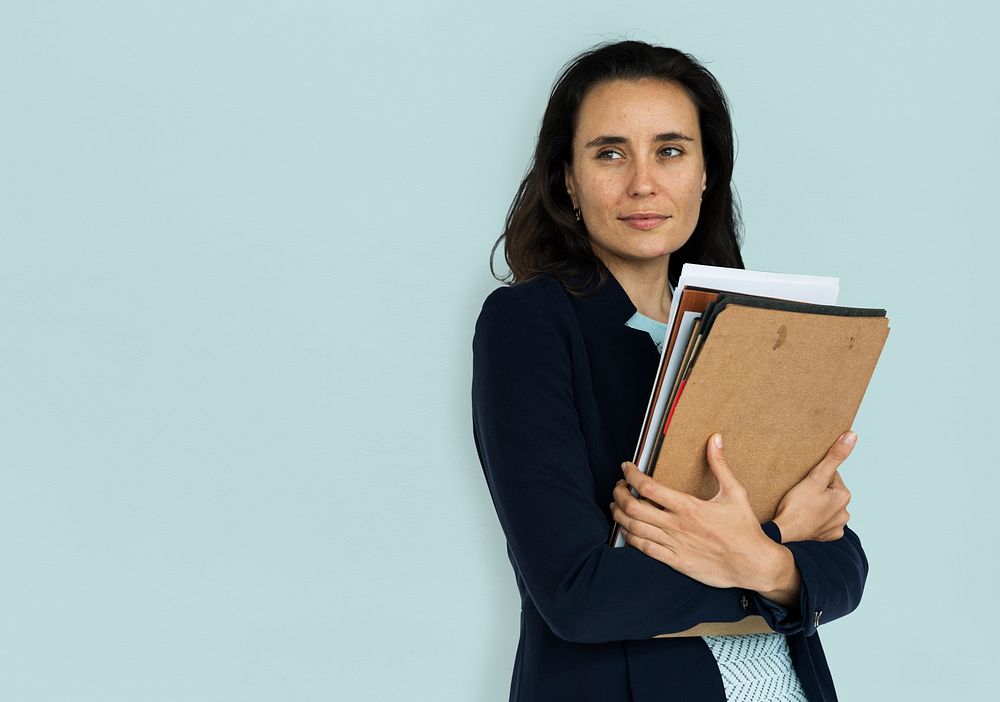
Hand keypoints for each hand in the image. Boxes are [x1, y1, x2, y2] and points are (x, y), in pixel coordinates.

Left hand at [612, 434, 792, 595]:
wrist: (754, 564)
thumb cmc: (745, 528)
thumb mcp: (735, 493)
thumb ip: (720, 465)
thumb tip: (715, 438)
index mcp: (689, 507)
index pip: (648, 487)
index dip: (631, 475)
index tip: (626, 468)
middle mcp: (677, 525)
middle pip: (633, 507)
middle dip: (619, 494)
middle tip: (618, 486)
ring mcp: (674, 545)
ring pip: (634, 529)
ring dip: (619, 515)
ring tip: (617, 505)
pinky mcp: (676, 562)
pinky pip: (643, 549)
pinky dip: (629, 537)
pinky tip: (627, 529)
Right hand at [772, 431, 855, 543]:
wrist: (785, 532)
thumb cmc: (797, 506)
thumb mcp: (815, 477)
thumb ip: (834, 457)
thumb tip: (852, 436)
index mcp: (844, 496)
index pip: (831, 476)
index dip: (816, 477)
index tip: (804, 484)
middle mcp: (846, 512)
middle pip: (830, 492)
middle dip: (818, 491)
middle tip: (801, 495)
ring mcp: (837, 526)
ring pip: (827, 506)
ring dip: (817, 504)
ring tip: (801, 506)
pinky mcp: (828, 536)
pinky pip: (824, 522)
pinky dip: (816, 519)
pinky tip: (806, 518)